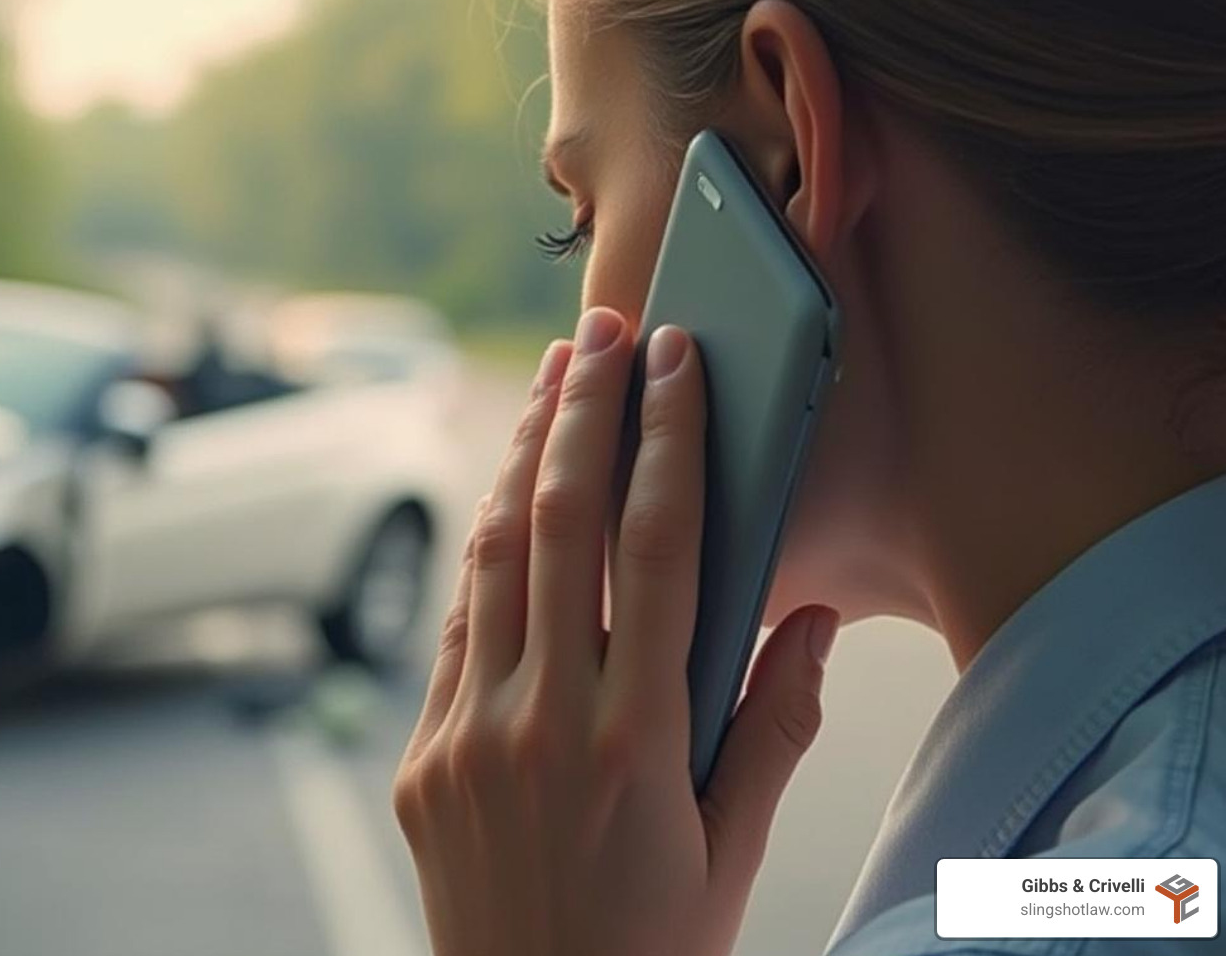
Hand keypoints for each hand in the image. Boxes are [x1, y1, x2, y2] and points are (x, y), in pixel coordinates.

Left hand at [392, 307, 839, 955]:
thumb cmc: (653, 949)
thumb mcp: (734, 851)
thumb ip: (773, 728)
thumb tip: (806, 620)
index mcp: (633, 743)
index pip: (652, 549)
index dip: (667, 439)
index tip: (677, 360)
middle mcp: (539, 725)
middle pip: (557, 526)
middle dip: (582, 411)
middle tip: (600, 331)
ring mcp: (465, 739)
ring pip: (490, 560)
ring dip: (521, 459)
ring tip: (550, 383)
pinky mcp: (419, 760)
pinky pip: (454, 630)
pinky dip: (483, 550)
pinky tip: (506, 497)